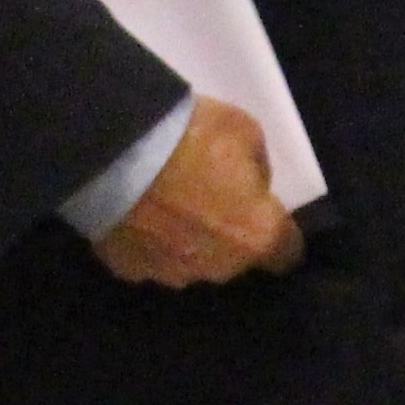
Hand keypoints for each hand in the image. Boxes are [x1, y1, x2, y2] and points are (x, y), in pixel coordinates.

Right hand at [94, 94, 305, 287]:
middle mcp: (219, 266)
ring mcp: (171, 274)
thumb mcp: (244, 130)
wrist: (117, 151)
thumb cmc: (193, 138)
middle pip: (234, 256)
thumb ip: (256, 165)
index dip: (280, 234)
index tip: (266, 215)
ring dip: (184, 238)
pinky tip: (135, 211)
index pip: (286, 252)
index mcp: (256, 235)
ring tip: (164, 202)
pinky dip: (145, 240)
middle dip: (226, 231)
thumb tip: (248, 184)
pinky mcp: (129, 270)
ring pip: (189, 261)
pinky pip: (147, 257)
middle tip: (206, 195)